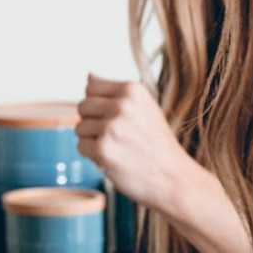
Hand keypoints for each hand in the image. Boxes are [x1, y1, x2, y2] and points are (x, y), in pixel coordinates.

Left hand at [75, 73, 192, 207]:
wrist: (172, 177)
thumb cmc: (155, 143)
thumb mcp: (143, 108)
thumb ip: (115, 93)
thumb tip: (89, 76)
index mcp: (132, 89)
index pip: (91, 88)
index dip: (98, 106)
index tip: (116, 119)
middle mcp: (121, 104)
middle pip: (82, 107)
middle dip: (93, 123)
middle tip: (117, 137)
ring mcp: (111, 126)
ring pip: (79, 128)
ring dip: (92, 140)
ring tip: (117, 148)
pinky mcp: (102, 148)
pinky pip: (81, 146)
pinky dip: (93, 155)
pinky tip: (113, 158)